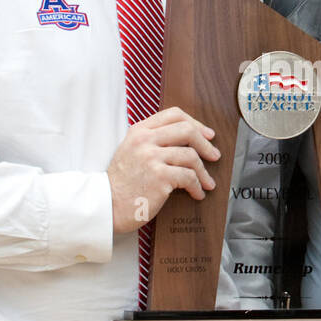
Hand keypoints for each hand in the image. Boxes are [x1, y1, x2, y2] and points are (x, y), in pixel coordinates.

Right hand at [106, 107, 219, 233]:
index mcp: (139, 131)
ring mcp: (152, 158)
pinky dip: (197, 186)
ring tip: (207, 183)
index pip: (174, 114)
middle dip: (205, 145)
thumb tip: (188, 140)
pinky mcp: (159, 177)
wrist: (106, 206)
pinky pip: (189, 177)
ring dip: (204, 172)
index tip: (207, 135)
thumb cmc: (122, 183)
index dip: (195, 123)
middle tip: (214, 156)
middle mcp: (145, 140)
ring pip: (191, 156)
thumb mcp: (131, 151)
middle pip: (187, 131)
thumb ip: (152, 141)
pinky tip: (197, 194)